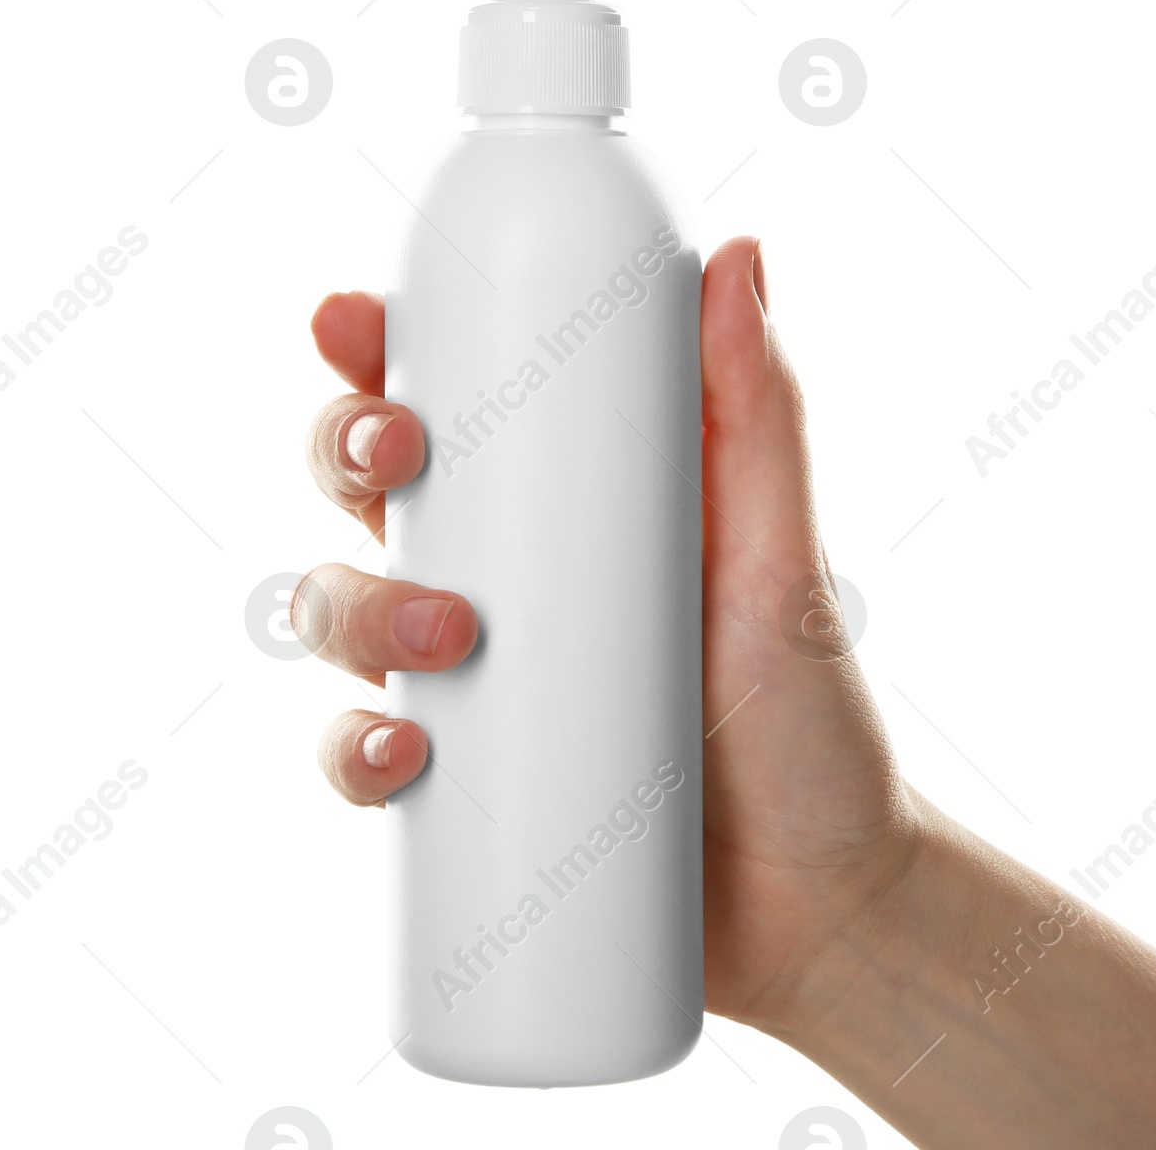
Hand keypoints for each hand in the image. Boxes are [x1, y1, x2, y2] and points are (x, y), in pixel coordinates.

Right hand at [300, 236, 917, 1032]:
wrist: (820, 902)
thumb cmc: (807, 714)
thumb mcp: (784, 556)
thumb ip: (762, 411)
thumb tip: (739, 253)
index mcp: (557, 501)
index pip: (445, 401)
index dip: (375, 352)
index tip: (354, 319)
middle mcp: (492, 578)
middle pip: (360, 491)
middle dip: (340, 451)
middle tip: (396, 457)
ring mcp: (462, 685)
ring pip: (335, 610)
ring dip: (349, 604)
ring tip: (448, 634)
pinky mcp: (451, 791)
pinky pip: (353, 754)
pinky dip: (348, 750)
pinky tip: (396, 756)